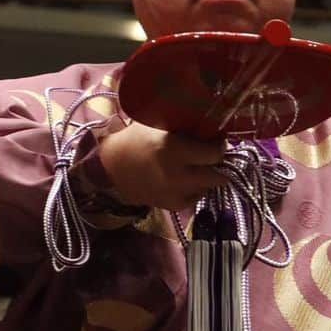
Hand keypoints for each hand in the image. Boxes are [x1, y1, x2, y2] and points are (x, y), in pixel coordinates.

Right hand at [98, 122, 225, 209]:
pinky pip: (197, 197)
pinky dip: (195, 188)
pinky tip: (184, 178)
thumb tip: (211, 127)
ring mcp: (176, 194)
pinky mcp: (172, 206)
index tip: (217, 140)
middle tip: (211, 155)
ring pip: (209, 187)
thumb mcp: (158, 124)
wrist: (111, 168)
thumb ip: (185, 126)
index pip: (215, 154)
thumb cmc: (135, 140)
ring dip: (207, 177)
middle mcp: (178, 175)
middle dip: (218, 165)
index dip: (219, 146)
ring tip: (196, 166)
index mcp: (174, 150)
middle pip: (218, 176)